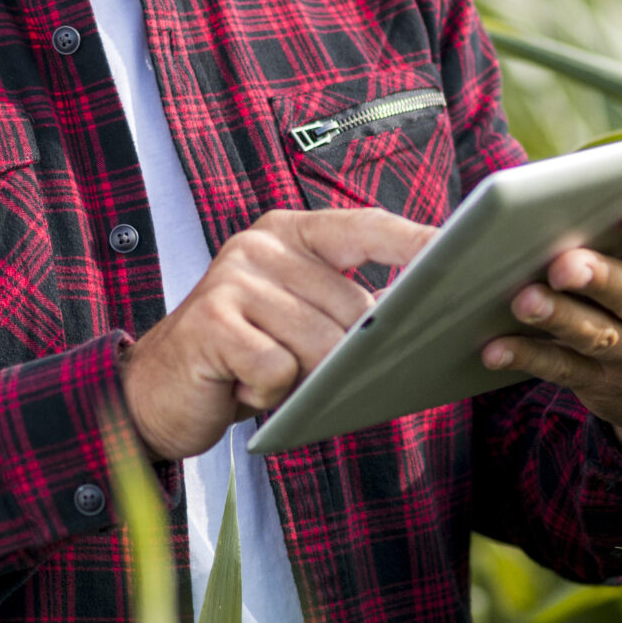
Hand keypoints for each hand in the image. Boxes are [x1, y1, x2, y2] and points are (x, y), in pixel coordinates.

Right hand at [121, 208, 435, 459]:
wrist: (155, 394)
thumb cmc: (245, 358)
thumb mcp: (302, 322)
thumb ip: (353, 307)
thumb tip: (430, 312)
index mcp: (289, 233)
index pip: (366, 227)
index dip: (416, 241)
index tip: (465, 250)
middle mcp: (259, 244)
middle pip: (351, 307)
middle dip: (346, 355)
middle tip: (309, 373)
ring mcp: (231, 278)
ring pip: (320, 344)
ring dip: (303, 379)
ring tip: (265, 376)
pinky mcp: (209, 321)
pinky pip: (278, 370)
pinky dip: (267, 393)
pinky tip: (240, 387)